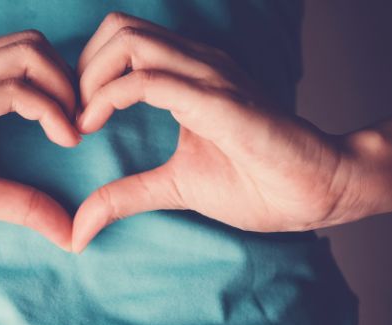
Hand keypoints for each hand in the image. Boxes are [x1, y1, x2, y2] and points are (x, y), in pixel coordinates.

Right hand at [0, 30, 79, 249]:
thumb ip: (16, 199)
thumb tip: (67, 230)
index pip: (21, 54)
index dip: (59, 83)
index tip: (75, 126)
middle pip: (33, 43)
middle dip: (72, 80)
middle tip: (82, 124)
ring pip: (29, 56)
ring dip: (67, 92)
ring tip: (75, 133)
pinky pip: (13, 91)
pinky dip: (50, 110)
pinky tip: (63, 139)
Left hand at [71, 13, 356, 251]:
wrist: (318, 190)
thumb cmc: (257, 183)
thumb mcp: (174, 187)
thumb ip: (124, 196)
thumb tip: (78, 229)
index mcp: (188, 73)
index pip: (122, 40)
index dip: (86, 72)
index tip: (74, 119)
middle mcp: (196, 63)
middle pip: (117, 27)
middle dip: (81, 67)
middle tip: (73, 114)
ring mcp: (208, 75)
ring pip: (128, 41)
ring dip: (90, 77)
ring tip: (82, 120)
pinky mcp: (217, 100)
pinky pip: (149, 79)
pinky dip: (108, 97)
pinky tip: (94, 126)